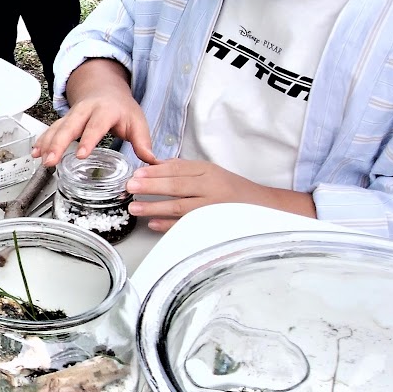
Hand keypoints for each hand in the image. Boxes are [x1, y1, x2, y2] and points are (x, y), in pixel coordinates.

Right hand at [34, 69, 157, 166]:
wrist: (105, 88)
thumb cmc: (122, 108)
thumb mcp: (137, 121)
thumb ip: (143, 142)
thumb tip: (153, 162)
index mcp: (105, 111)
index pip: (96, 126)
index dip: (88, 140)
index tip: (80, 155)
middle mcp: (86, 110)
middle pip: (70, 126)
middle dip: (58, 143)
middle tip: (51, 160)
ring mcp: (73, 114)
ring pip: (57, 128)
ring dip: (47, 144)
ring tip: (41, 160)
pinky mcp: (64, 119)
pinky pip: (51, 129)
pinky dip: (42, 141)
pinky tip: (35, 153)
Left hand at [126, 159, 315, 232]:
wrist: (262, 207)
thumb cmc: (230, 189)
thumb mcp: (209, 172)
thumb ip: (182, 169)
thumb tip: (153, 165)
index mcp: (207, 171)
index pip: (178, 170)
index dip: (155, 172)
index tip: (136, 173)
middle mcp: (211, 188)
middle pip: (177, 186)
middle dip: (151, 186)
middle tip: (130, 187)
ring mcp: (213, 208)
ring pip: (181, 207)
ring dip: (155, 207)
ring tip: (134, 208)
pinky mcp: (213, 225)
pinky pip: (188, 226)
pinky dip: (170, 226)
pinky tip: (154, 225)